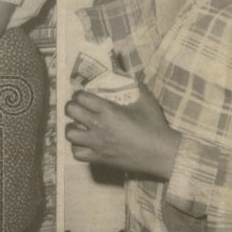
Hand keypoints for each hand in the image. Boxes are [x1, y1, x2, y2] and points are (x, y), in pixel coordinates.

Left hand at [64, 83, 180, 179]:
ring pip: (70, 134)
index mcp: (108, 110)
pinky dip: (78, 147)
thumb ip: (133, 84)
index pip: (80, 97)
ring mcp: (97, 143)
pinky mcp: (99, 158)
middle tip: (79, 108)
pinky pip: (77, 153)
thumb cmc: (154, 125)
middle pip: (71, 112)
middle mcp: (99, 126)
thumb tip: (122, 73)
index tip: (84, 95)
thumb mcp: (145, 99)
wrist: (161, 153)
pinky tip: (85, 143)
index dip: (79, 94)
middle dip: (72, 107)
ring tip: (80, 126)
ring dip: (72, 128)